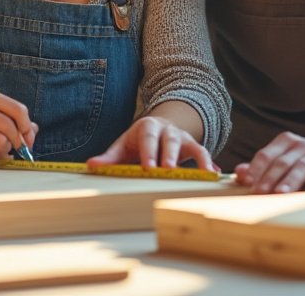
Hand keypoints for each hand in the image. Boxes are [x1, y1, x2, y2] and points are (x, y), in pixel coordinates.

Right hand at [0, 89, 36, 160]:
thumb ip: (15, 118)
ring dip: (6, 149)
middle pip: (11, 128)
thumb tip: (33, 131)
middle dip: (17, 140)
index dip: (27, 126)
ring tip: (0, 146)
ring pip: (3, 143)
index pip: (18, 110)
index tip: (29, 136)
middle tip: (15, 144)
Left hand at [86, 116, 216, 170]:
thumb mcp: (122, 147)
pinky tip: (213, 176)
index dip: (149, 152)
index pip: (147, 138)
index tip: (148, 169)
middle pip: (170, 140)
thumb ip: (109, 158)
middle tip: (168, 171)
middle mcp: (167, 130)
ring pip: (192, 146)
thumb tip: (91, 165)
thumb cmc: (136, 143)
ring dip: (197, 160)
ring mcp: (182, 138)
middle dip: (170, 156)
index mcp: (147, 127)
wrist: (157, 129)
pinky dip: (209, 165)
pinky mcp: (194, 147)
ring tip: (202, 175)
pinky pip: (204, 154)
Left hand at [234, 131, 304, 192]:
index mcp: (288, 143)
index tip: (248, 183)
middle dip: (274, 178)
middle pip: (287, 163)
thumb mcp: (286, 156)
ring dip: (298, 181)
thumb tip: (239, 173)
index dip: (257, 168)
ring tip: (288, 193)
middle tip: (264, 192)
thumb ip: (263, 165)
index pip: (269, 154)